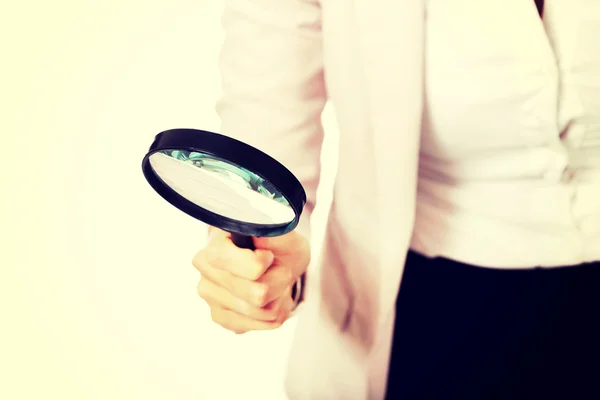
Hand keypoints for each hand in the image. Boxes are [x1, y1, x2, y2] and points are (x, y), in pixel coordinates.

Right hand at [192, 227, 309, 333]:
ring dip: (278, 298)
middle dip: (279, 281)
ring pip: (261, 311)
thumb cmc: (277, 245)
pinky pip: (260, 324)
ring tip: (277, 282)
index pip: (231, 261)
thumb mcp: (284, 233)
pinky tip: (272, 298)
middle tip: (280, 269)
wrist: (276, 261)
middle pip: (256, 293)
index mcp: (215, 242)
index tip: (268, 255)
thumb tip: (260, 236)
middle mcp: (205, 269)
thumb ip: (273, 232)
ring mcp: (210, 295)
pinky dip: (275, 313)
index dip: (260, 262)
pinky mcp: (220, 316)